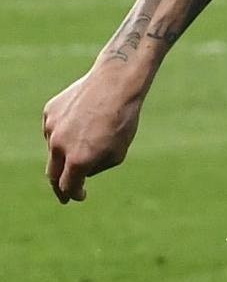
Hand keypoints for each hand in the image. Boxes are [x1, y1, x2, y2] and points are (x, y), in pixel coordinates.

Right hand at [42, 63, 146, 202]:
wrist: (115, 83)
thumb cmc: (122, 120)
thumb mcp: (117, 153)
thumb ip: (95, 168)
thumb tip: (81, 172)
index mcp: (78, 160)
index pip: (67, 186)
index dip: (72, 194)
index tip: (77, 197)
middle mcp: (59, 146)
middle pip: (52, 173)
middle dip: (59, 185)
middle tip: (64, 193)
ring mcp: (51, 128)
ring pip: (55, 148)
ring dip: (69, 149)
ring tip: (92, 135)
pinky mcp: (49, 112)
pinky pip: (55, 129)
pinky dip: (66, 130)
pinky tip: (83, 120)